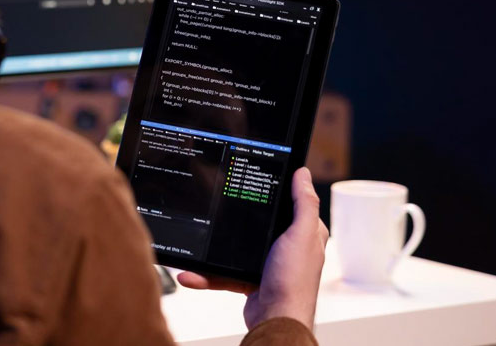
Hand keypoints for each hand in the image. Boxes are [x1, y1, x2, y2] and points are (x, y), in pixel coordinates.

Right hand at [177, 167, 328, 330]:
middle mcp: (287, 246)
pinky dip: (207, 275)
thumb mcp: (300, 235)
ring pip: (235, 248)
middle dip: (234, 219)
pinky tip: (192, 273)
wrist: (276, 320)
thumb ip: (303, 205)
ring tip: (196, 243)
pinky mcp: (250, 278)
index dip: (273, 190)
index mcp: (303, 232)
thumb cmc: (294, 282)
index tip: (252, 178)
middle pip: (257, 223)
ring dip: (213, 250)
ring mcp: (267, 262)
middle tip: (217, 206)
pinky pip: (224, 272)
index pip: (290, 203)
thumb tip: (302, 174)